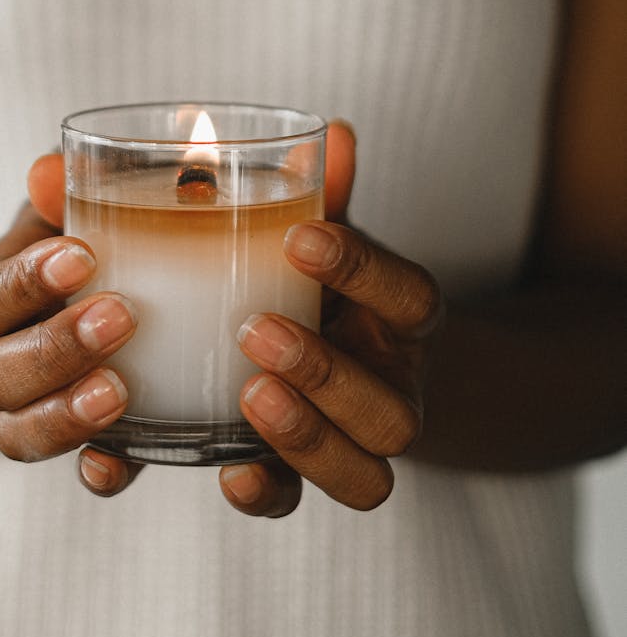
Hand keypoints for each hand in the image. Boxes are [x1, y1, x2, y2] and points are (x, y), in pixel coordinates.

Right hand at [0, 189, 138, 491]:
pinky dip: (100, 471)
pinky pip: (82, 472)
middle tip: (120, 316)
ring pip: (18, 435)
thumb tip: (50, 168)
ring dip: (64, 415)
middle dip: (52, 349)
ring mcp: (39, 412)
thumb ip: (60, 193)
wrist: (77, 312)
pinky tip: (120, 461)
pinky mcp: (91, 444)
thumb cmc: (79, 249)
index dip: (21, 284)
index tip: (81, 255)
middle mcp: (1, 364)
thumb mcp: (67, 215)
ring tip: (120, 390)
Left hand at [219, 123, 443, 517]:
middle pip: (392, 410)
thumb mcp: (322, 232)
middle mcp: (393, 389)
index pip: (412, 297)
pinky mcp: (302, 476)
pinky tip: (225, 472)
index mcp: (402, 320)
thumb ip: (322, 191)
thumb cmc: (319, 282)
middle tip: (256, 330)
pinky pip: (296, 502)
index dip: (365, 271)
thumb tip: (333, 134)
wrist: (346, 359)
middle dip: (326, 374)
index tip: (301, 236)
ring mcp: (353, 444)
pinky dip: (263, 491)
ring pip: (364, 475)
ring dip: (305, 438)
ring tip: (246, 392)